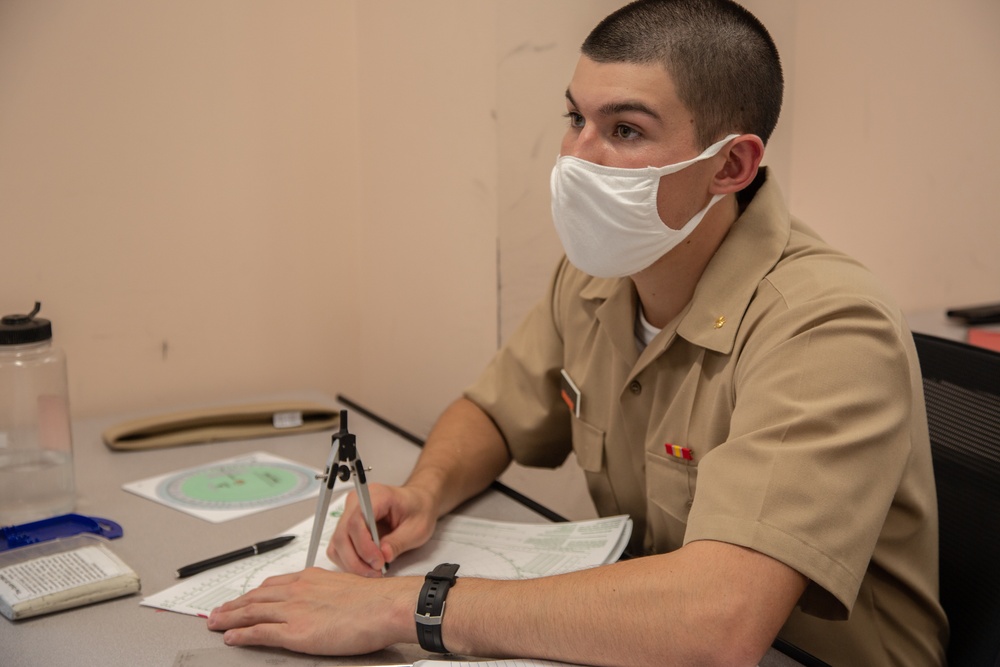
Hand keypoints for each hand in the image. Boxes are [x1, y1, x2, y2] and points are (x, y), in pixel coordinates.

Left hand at [207, 567, 419, 654]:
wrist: (384, 606)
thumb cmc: (374, 600)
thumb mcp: (345, 586)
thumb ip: (327, 592)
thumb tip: (324, 602)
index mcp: (310, 578)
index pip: (272, 585)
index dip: (253, 594)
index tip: (242, 598)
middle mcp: (297, 590)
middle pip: (255, 597)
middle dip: (233, 605)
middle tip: (217, 612)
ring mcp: (294, 610)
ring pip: (251, 613)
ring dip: (229, 618)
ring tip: (214, 623)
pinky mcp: (295, 631)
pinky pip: (259, 633)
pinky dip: (241, 635)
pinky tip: (230, 637)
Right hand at [329, 483, 437, 575]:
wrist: (417, 503)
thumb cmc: (418, 509)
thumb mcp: (417, 528)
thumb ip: (399, 542)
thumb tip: (383, 555)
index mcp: (376, 495)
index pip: (356, 521)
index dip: (364, 546)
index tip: (378, 562)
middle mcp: (357, 502)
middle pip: (342, 534)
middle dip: (357, 559)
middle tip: (376, 571)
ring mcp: (349, 513)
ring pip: (337, 544)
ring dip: (351, 563)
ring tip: (372, 570)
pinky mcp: (347, 526)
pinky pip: (338, 547)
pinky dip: (348, 560)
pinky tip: (365, 565)